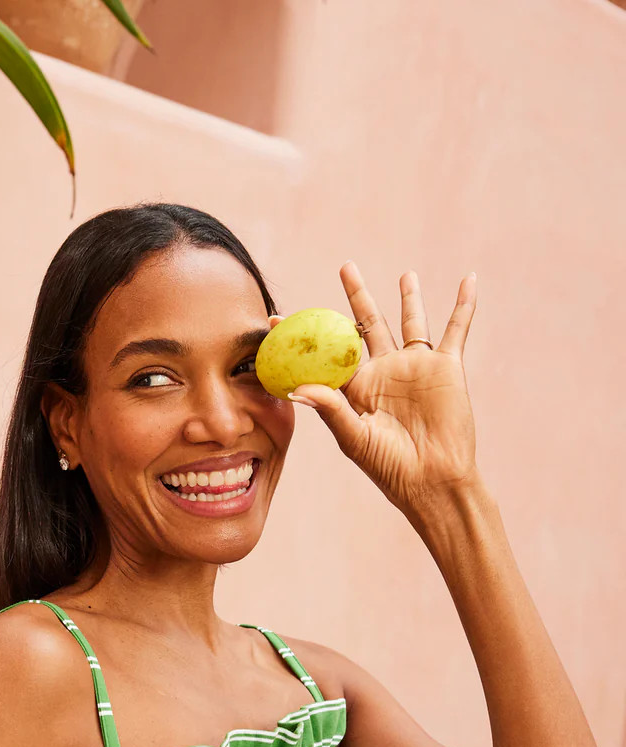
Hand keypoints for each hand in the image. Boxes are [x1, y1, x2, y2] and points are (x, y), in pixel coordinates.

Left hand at [282, 262, 479, 521]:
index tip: (277, 319)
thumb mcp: (354, 439)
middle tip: (346, 266)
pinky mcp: (445, 368)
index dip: (303, 338)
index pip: (326, 354)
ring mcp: (414, 368)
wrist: (433, 480)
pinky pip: (456, 329)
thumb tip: (297, 387)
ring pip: (410, 322)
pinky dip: (464, 305)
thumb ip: (330, 409)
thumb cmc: (390, 467)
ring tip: (406, 274)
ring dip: (409, 298)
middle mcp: (384, 373)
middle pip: (368, 325)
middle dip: (358, 296)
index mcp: (357, 388)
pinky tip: (469, 280)